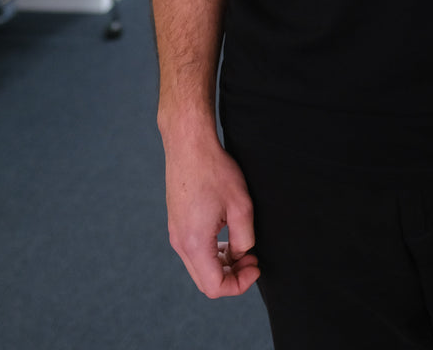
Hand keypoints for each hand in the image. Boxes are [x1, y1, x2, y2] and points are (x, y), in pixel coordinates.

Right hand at [163, 130, 259, 298]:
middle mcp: (180, 243)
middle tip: (253, 259)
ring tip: (244, 247)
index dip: (239, 284)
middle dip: (232, 276)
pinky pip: (195, 250)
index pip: (214, 286)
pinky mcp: (177, 223)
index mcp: (194, 243)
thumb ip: (244, 237)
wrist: (189, 145)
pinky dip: (213, 251)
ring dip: (223, 263)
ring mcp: (176, 233)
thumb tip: (243, 254)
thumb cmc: (214, 171)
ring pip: (200, 266)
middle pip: (205, 280)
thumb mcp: (240, 205)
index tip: (256, 266)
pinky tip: (228, 235)